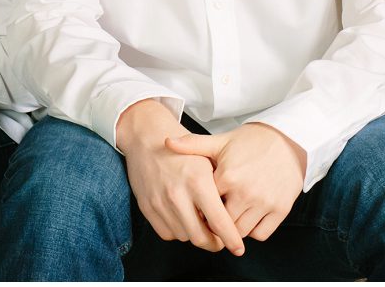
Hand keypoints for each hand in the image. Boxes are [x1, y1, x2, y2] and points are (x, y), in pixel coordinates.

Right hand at [116, 100, 245, 255]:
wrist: (146, 137)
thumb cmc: (182, 149)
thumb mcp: (208, 160)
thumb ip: (220, 188)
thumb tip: (235, 217)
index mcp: (198, 181)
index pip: (219, 222)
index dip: (231, 239)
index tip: (238, 247)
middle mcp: (178, 194)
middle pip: (201, 237)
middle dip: (214, 243)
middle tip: (220, 239)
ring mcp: (160, 202)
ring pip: (184, 236)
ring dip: (195, 234)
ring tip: (200, 221)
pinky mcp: (147, 207)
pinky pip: (167, 233)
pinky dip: (178, 230)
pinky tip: (183, 217)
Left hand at [166, 123, 304, 241]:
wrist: (287, 140)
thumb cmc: (251, 142)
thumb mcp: (221, 142)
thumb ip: (193, 145)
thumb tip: (167, 142)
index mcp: (228, 177)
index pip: (205, 206)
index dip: (200, 208)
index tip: (197, 206)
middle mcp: (246, 192)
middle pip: (221, 223)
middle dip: (215, 222)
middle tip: (212, 216)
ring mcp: (264, 203)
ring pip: (240, 232)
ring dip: (233, 228)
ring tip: (229, 216)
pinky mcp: (280, 209)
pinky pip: (261, 234)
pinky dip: (253, 231)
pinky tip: (248, 218)